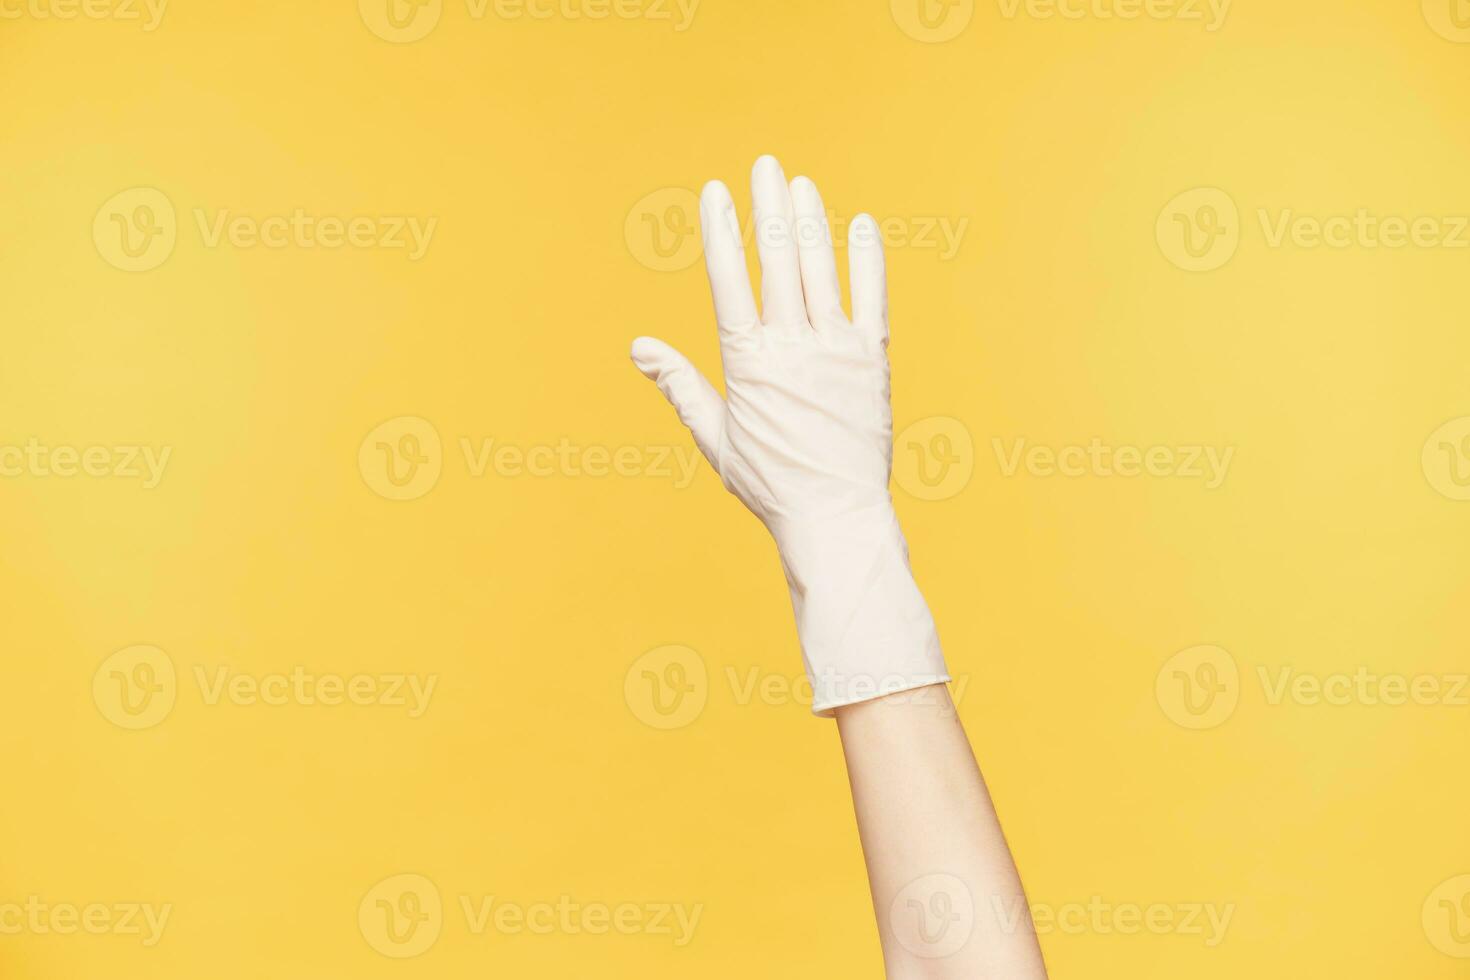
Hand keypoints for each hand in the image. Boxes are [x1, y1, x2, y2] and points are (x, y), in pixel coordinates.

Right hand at [632, 156, 947, 714]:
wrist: (836, 517)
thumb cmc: (770, 484)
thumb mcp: (715, 437)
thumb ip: (680, 385)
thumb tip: (638, 347)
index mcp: (748, 365)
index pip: (730, 283)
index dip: (722, 233)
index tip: (716, 192)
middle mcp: (792, 348)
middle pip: (778, 263)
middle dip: (768, 209)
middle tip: (763, 165)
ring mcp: (835, 351)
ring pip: (821, 272)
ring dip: (810, 223)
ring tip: (799, 184)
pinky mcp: (871, 361)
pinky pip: (871, 299)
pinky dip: (867, 261)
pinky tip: (861, 226)